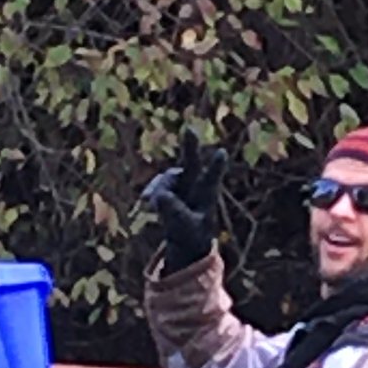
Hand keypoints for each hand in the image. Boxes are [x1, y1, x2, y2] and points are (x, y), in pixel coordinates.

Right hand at [140, 130, 225, 269]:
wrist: (184, 236)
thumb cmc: (192, 234)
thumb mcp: (184, 227)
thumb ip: (174, 212)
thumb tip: (160, 196)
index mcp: (207, 194)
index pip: (212, 178)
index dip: (216, 167)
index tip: (222, 153)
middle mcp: (195, 183)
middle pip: (191, 162)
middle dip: (189, 146)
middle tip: (189, 130)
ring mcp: (181, 182)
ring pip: (167, 178)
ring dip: (159, 189)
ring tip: (153, 205)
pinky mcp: (167, 186)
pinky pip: (157, 185)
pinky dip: (152, 191)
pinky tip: (146, 201)